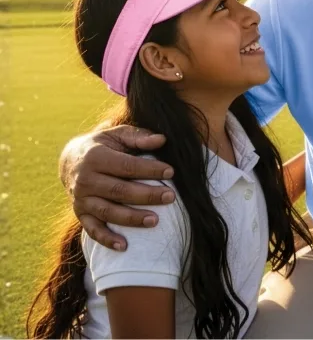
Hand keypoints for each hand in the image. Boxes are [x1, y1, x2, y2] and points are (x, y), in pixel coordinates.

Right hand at [61, 125, 173, 250]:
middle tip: (171, 197)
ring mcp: (81, 199)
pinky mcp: (80, 214)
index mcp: (95, 157)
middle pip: (119, 190)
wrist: (71, 160)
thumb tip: (162, 139)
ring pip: (108, 212)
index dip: (149, 169)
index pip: (127, 166)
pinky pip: (93, 230)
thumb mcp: (118, 135)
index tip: (171, 172)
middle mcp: (85, 180)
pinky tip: (124, 246)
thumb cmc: (104, 145)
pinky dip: (107, 239)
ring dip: (131, 218)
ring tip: (155, 221)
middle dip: (146, 195)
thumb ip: (139, 137)